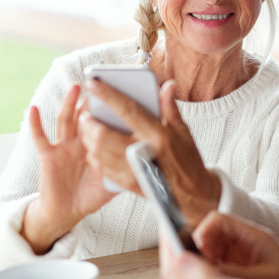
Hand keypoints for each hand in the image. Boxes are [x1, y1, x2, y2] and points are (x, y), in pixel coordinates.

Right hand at [22, 85, 115, 253]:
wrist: (68, 212)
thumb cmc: (92, 194)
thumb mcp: (115, 181)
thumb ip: (129, 167)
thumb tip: (151, 158)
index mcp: (99, 145)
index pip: (105, 121)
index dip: (112, 108)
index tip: (123, 90)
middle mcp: (81, 141)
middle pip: (87, 116)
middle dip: (92, 101)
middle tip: (102, 83)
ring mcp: (64, 146)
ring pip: (66, 121)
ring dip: (69, 104)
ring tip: (76, 88)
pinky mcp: (48, 156)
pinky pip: (40, 138)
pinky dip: (36, 123)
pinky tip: (34, 109)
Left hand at [82, 79, 221, 225]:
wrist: (192, 194)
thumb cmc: (188, 160)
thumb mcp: (183, 132)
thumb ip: (170, 108)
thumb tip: (167, 86)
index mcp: (158, 136)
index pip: (128, 111)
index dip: (109, 95)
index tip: (94, 83)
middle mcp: (144, 153)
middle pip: (105, 134)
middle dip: (90, 122)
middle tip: (86, 113)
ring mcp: (133, 170)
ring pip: (98, 152)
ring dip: (88, 138)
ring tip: (87, 128)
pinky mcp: (127, 183)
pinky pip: (101, 167)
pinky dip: (94, 155)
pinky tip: (94, 147)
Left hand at [159, 232, 278, 278]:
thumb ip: (204, 278)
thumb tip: (179, 258)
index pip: (172, 272)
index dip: (169, 245)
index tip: (167, 223)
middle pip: (176, 276)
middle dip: (174, 250)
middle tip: (174, 227)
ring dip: (186, 258)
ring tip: (187, 238)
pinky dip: (198, 268)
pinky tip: (207, 259)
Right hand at [194, 212, 278, 278]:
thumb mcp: (266, 277)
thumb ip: (238, 273)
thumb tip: (211, 273)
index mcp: (250, 234)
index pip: (217, 221)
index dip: (203, 232)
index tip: (197, 248)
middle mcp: (237, 241)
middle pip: (204, 235)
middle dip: (194, 249)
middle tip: (188, 267)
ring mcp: (231, 254)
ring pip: (202, 252)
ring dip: (196, 264)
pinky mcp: (228, 269)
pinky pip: (207, 268)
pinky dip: (202, 276)